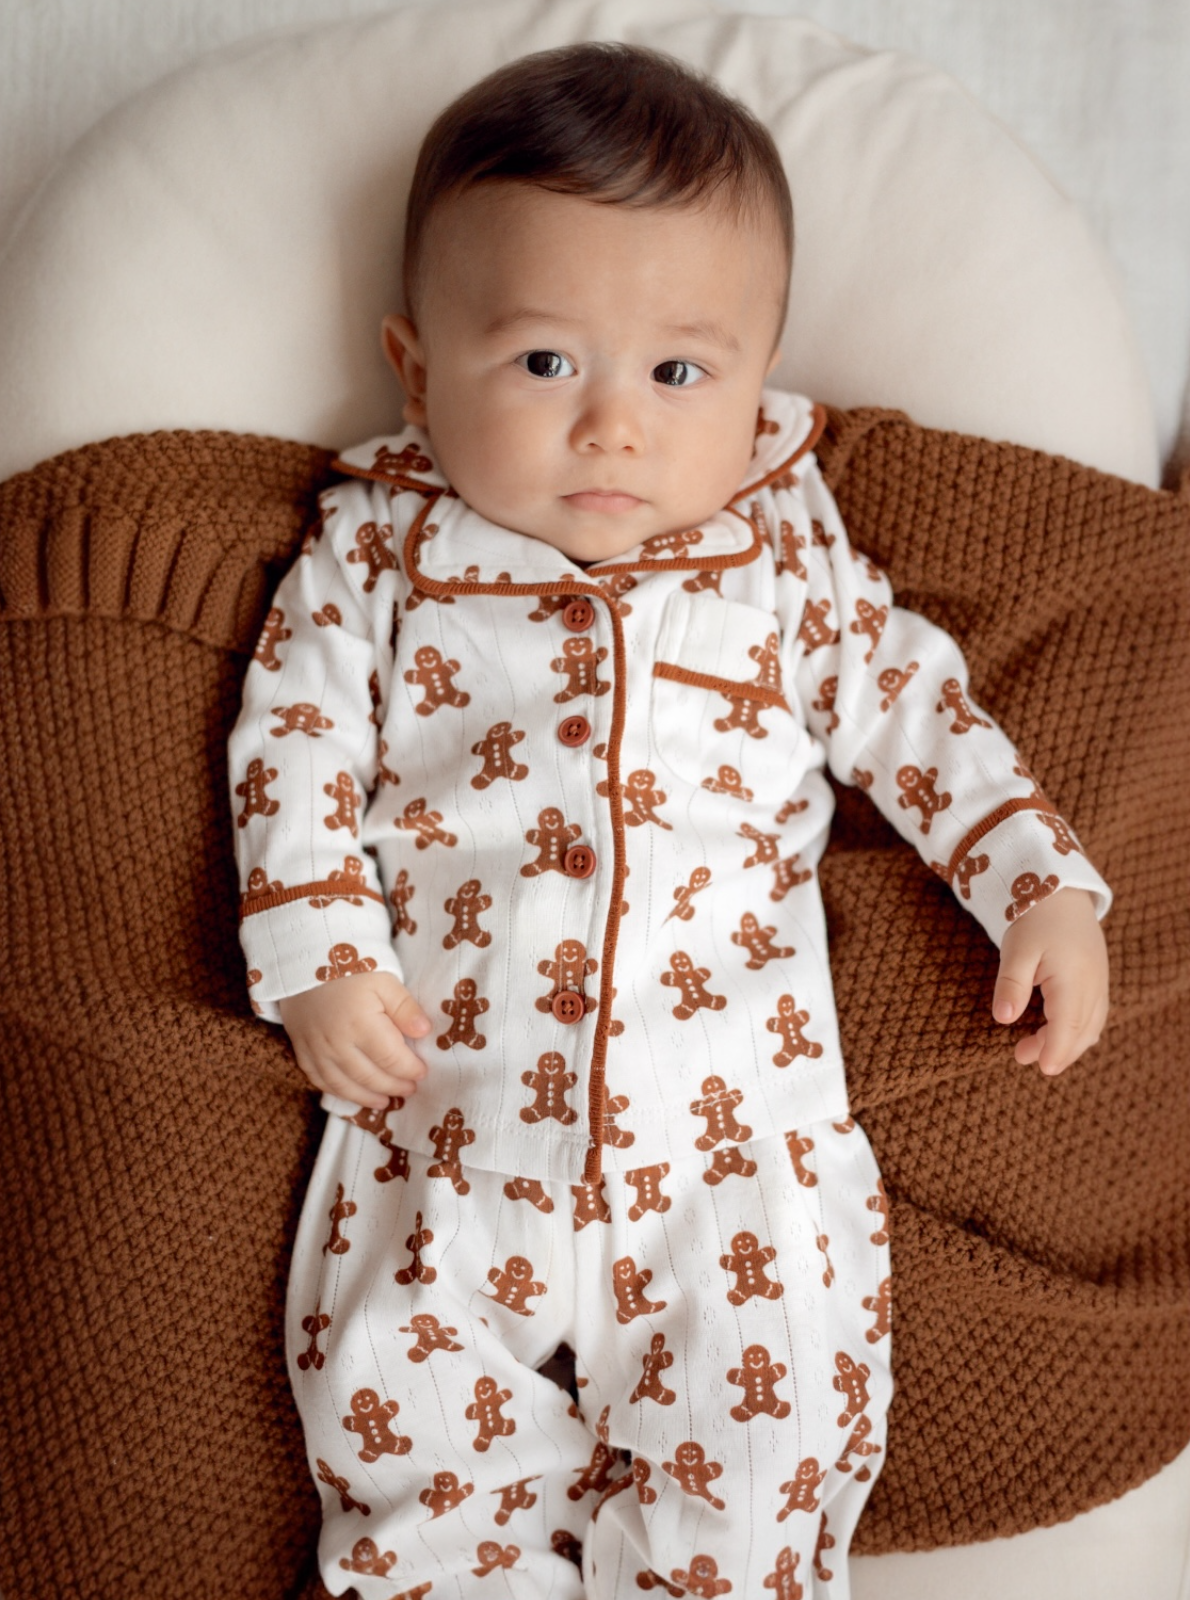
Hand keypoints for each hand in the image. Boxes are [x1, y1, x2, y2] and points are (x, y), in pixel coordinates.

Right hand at [278, 972, 430, 1107]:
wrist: (305, 960)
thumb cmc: (351, 968)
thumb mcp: (385, 981)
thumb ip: (405, 1008)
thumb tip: (425, 1033)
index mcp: (361, 1024)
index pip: (392, 1059)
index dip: (410, 1070)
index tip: (422, 1072)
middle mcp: (337, 1043)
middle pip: (370, 1077)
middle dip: (393, 1087)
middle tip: (409, 1090)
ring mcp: (316, 1050)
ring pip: (344, 1086)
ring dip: (367, 1097)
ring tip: (385, 1101)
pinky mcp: (301, 1050)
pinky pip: (319, 1080)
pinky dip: (337, 1092)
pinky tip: (352, 1094)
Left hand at [992, 888, 1108, 1074]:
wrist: (1060, 891)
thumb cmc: (1034, 918)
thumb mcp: (1016, 950)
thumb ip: (1011, 984)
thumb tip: (1003, 1018)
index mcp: (1073, 978)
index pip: (1068, 1026)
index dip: (1056, 1051)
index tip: (1042, 1069)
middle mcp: (1094, 984)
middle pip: (1081, 1032)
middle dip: (1055, 1050)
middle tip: (1021, 1056)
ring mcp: (1100, 982)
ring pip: (1091, 1026)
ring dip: (1066, 1042)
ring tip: (1031, 1047)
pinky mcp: (1098, 980)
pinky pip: (1094, 1014)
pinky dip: (1077, 1029)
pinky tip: (1054, 1030)